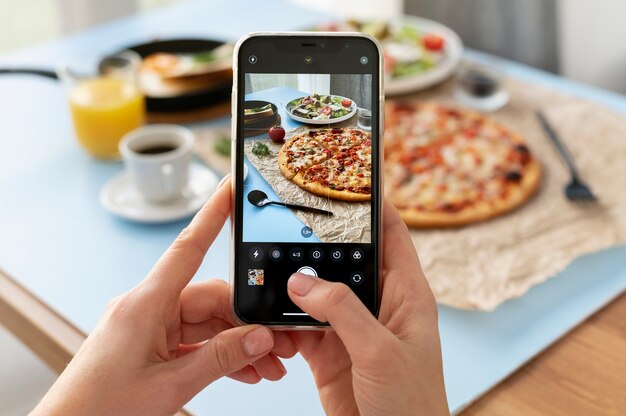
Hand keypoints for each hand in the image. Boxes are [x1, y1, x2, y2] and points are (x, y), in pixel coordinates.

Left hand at [33, 177, 295, 415]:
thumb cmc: (101, 409)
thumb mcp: (171, 385)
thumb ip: (222, 358)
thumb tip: (260, 337)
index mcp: (145, 303)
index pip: (188, 248)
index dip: (213, 215)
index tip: (231, 188)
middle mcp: (148, 307)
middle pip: (211, 298)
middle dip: (248, 321)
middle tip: (279, 343)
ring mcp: (150, 327)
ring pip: (208, 323)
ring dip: (238, 343)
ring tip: (267, 366)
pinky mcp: (152, 345)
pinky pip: (195, 341)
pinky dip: (220, 354)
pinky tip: (245, 370)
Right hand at [287, 200, 448, 415]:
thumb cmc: (412, 406)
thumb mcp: (381, 352)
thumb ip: (342, 311)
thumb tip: (302, 281)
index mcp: (407, 295)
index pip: (393, 235)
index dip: (375, 204)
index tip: (350, 178)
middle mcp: (379, 305)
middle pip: (348, 257)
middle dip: (321, 241)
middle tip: (293, 219)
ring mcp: (352, 327)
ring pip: (319, 290)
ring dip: (297, 282)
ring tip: (272, 264)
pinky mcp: (329, 349)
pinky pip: (301, 323)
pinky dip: (284, 318)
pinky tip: (270, 314)